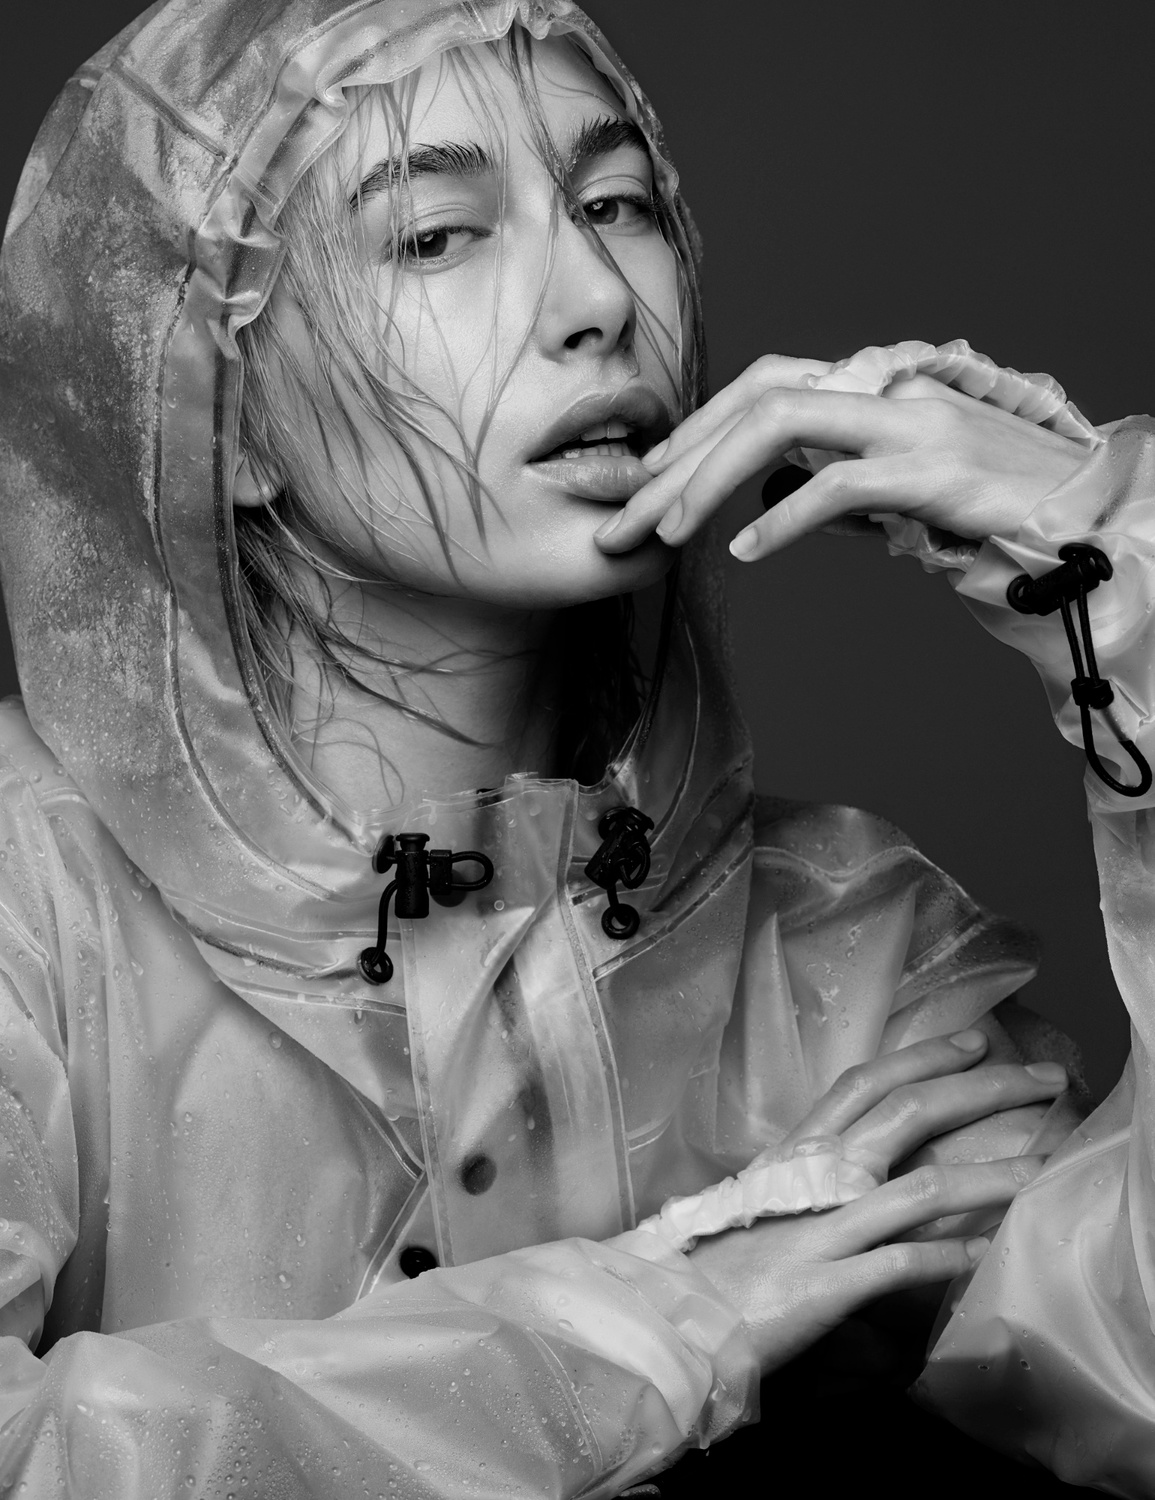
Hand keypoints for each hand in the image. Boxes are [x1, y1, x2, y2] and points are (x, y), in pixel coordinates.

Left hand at [594, 355, 1087, 560]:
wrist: (1088, 515)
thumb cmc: (991, 508)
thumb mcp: (899, 493)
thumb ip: (836, 486)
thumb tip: (768, 502)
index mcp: (874, 391)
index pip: (764, 385)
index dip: (695, 426)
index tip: (646, 477)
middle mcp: (886, 391)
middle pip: (755, 398)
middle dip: (676, 460)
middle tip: (621, 521)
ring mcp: (911, 421)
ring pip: (780, 424)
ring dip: (706, 482)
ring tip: (663, 535)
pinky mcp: (936, 467)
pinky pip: (839, 483)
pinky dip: (782, 518)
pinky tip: (743, 551)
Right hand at [686, 1028, 1066, 1374]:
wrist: (670, 1319)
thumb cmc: (715, 1264)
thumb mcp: (766, 1204)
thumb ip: (813, 1182)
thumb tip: (865, 1171)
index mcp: (797, 1151)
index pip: (865, 1082)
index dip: (924, 1056)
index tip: (977, 1041)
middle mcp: (813, 1177)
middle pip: (907, 1112)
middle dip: (983, 1090)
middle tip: (1044, 1079)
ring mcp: (821, 1229)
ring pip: (921, 1187)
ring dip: (990, 1176)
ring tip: (1040, 1168)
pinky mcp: (824, 1285)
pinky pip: (900, 1265)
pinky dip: (949, 1259)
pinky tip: (985, 1255)